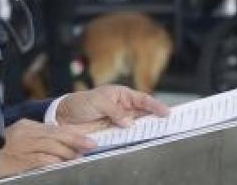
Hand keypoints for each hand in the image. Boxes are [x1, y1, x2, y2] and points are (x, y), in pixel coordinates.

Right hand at [0, 119, 94, 179]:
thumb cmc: (1, 149)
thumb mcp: (21, 136)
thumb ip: (39, 137)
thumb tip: (60, 142)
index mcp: (29, 125)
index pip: (55, 128)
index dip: (73, 133)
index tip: (86, 138)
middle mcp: (27, 132)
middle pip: (57, 135)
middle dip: (76, 140)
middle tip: (91, 145)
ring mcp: (24, 145)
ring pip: (52, 146)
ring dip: (68, 152)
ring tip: (78, 156)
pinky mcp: (21, 158)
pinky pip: (41, 159)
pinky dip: (54, 161)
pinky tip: (62, 163)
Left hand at [55, 85, 169, 133]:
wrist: (64, 118)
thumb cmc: (81, 103)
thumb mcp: (97, 101)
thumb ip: (114, 110)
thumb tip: (129, 122)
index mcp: (121, 95)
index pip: (142, 99)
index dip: (155, 105)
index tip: (167, 112)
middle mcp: (124, 109)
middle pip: (145, 114)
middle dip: (158, 118)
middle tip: (172, 123)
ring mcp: (120, 123)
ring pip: (139, 127)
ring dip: (148, 130)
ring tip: (161, 133)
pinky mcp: (114, 135)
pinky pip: (127, 138)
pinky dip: (135, 140)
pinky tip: (142, 141)